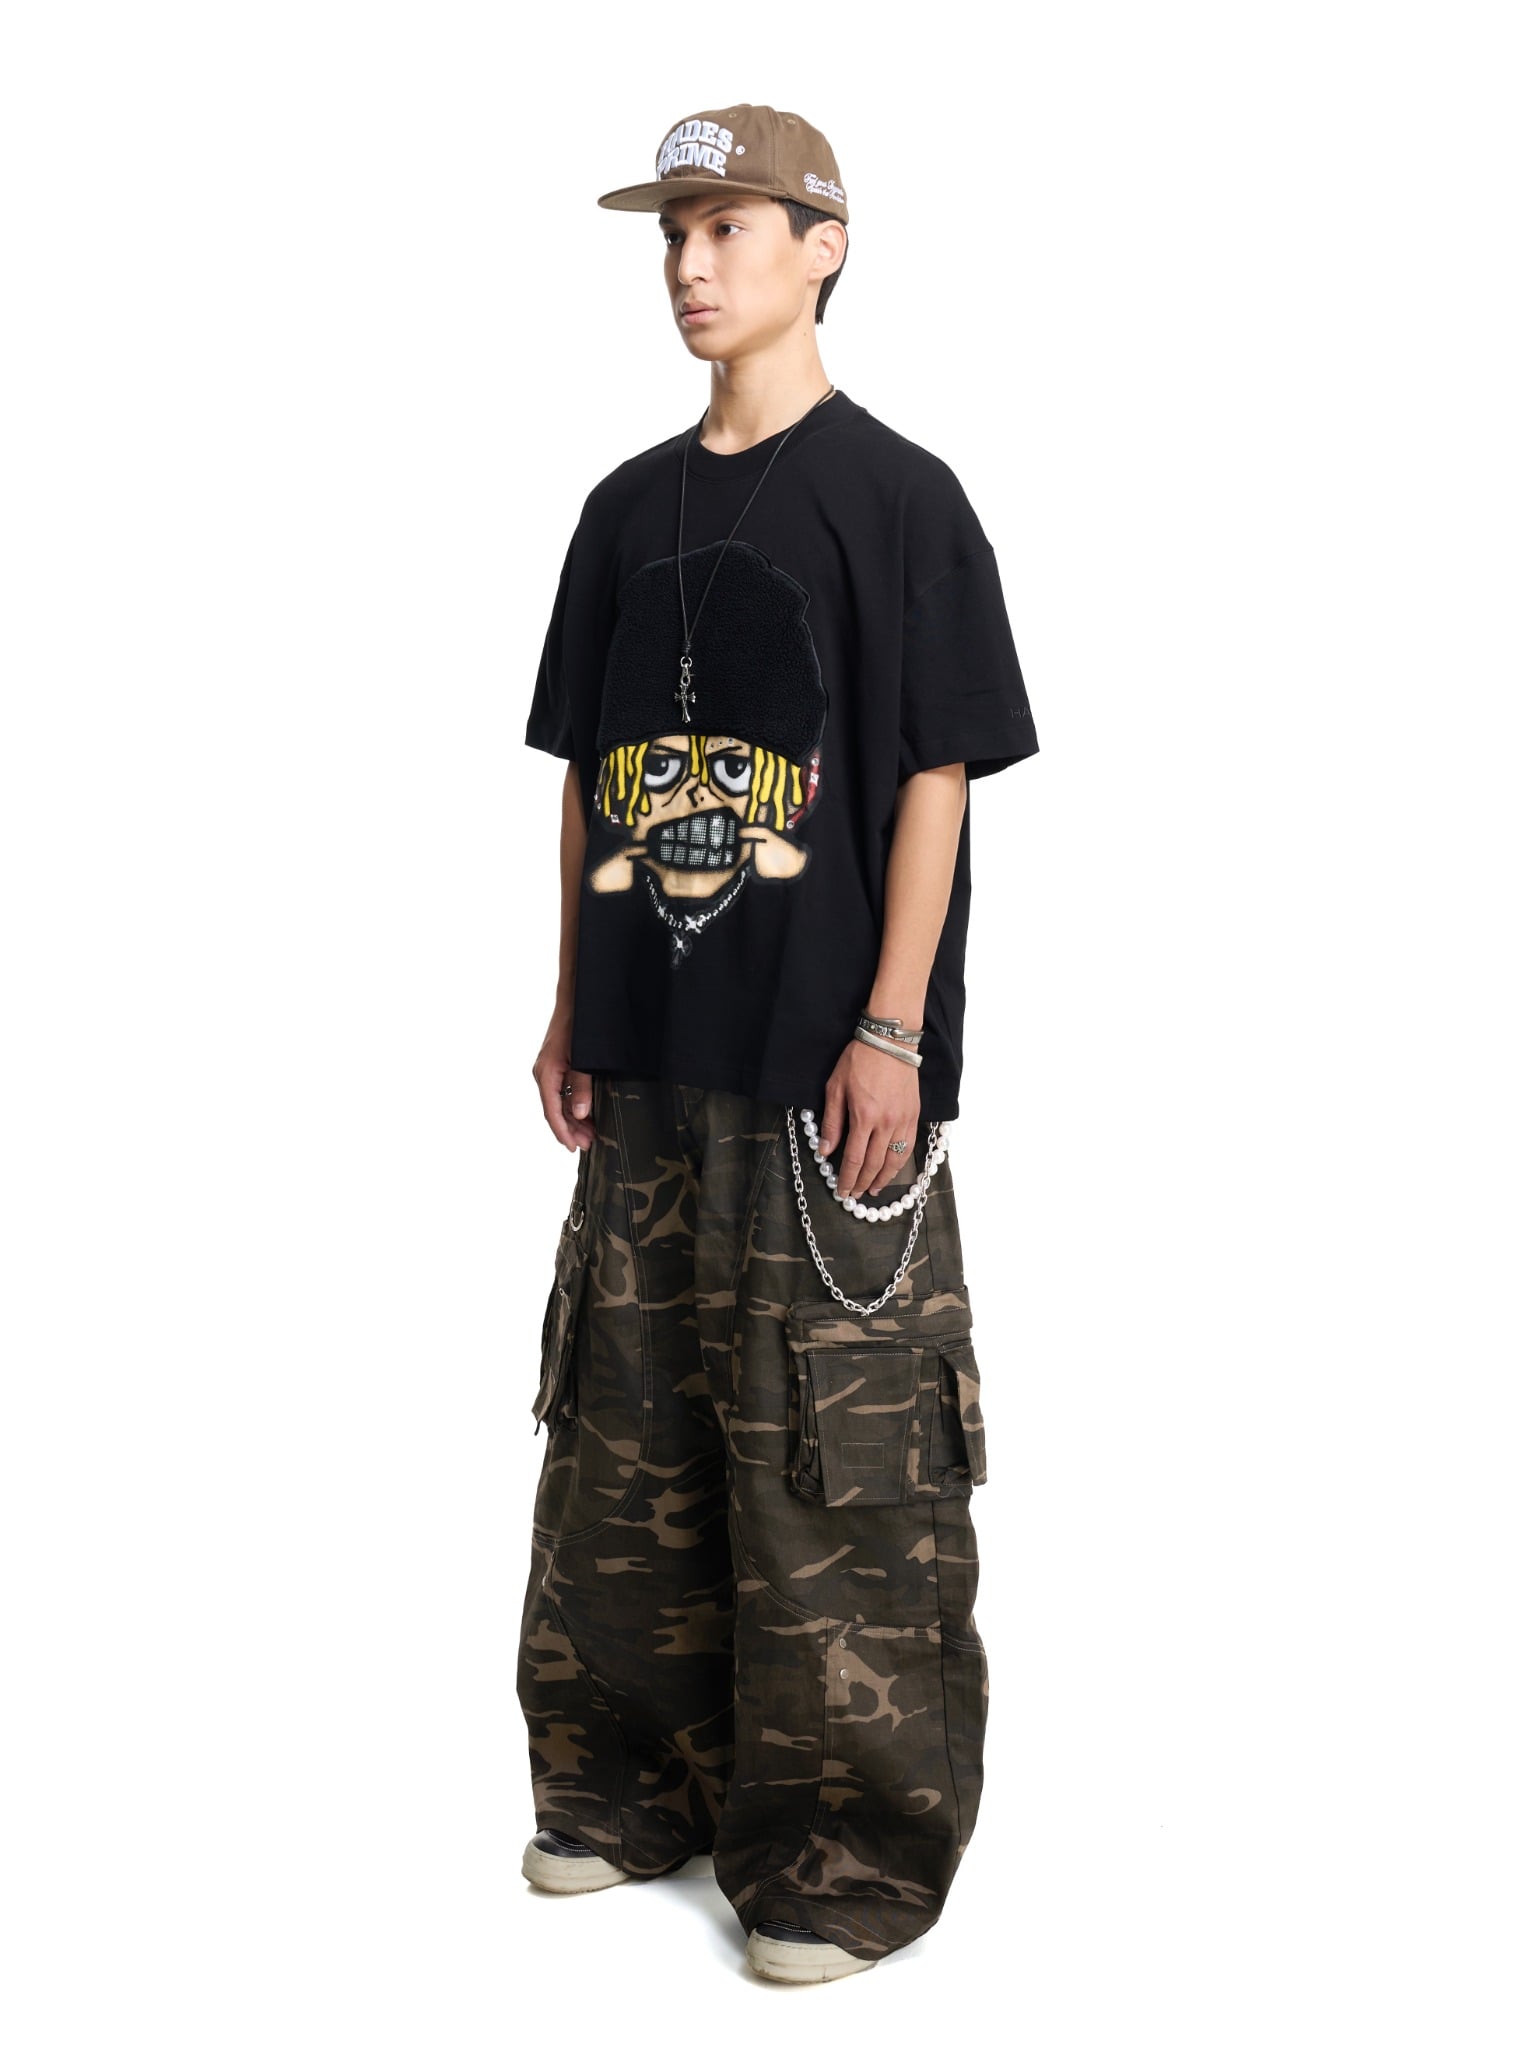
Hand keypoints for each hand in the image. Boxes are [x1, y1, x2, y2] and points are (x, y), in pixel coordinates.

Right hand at [533, 1021, 594, 1150]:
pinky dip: (572, 1105)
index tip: (575, 1147)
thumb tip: (579, 1113)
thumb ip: (582, 1086)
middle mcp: (543, 1073)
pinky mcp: (556, 1065)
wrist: (576, 999)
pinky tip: (585, 1113)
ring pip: (558, 1102)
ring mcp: (548, 1069)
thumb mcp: (584, 1058)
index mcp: (546, 1073)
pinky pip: (561, 1092)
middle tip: (589, 1144)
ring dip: (572, 1119)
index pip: (552, 1111)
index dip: (564, 1132)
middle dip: (571, 1130)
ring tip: (589, 1133)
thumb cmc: (579, 1025)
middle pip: (554, 1110)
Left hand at [817, 1039, 920, 1200]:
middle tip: (854, 1194)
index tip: (842, 1191)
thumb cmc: (859, 1060)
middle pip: (875, 1164)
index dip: (847, 1179)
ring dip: (884, 1178)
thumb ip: (832, 1122)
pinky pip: (909, 1145)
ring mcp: (903, 1119)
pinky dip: (900, 1161)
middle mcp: (886, 1123)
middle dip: (863, 1182)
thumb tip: (825, 1150)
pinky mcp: (914, 1114)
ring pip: (895, 1159)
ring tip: (874, 1189)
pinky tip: (893, 1168)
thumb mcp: (835, 1088)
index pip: (854, 1158)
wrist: (890, 1041)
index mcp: (864, 1117)